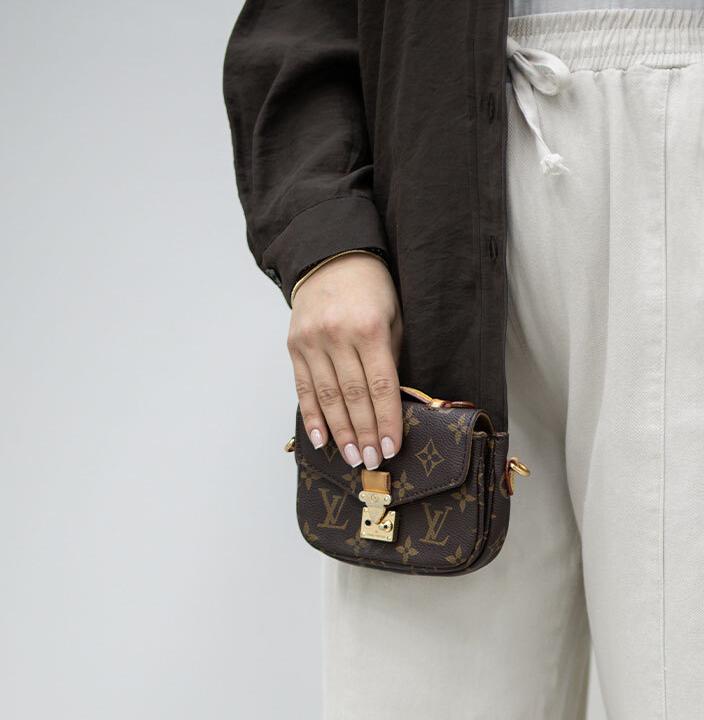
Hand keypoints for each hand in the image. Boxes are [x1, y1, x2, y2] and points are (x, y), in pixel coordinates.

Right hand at [288, 252, 403, 466]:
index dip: (387, 422)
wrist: (330, 257)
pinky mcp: (294, 346)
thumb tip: (390, 407)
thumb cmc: (371, 290)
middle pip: (354, 397)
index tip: (392, 448)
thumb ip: (390, 359)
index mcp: (369, 329)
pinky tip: (322, 440)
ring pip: (328, 397)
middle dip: (365, 434)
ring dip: (341, 433)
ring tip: (354, 457)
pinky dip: (313, 417)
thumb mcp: (393, 319)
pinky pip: (303, 388)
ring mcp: (312, 341)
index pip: (381, 387)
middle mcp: (338, 336)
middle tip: (373, 462)